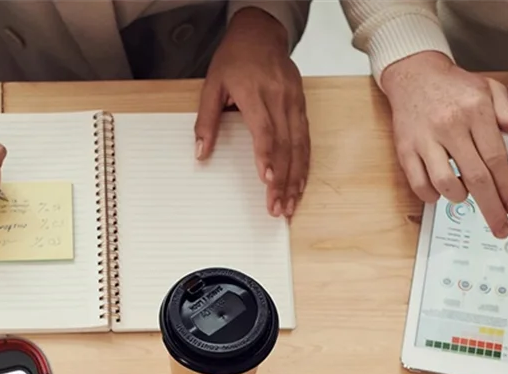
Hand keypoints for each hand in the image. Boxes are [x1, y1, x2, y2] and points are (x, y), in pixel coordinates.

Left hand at [195, 7, 308, 216]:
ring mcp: (294, 101)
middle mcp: (280, 98)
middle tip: (279, 207)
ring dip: (297, 177)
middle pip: (286, 144)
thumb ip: (206, 120)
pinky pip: (306, 138)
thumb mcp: (211, 85)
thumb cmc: (234, 59)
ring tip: (291, 204)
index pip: (265, 131)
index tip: (268, 180)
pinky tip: (301, 183)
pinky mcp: (301, 104)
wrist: (260, 32)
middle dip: (283, 179)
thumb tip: (201, 152)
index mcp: (256, 93)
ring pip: (300, 144)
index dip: (268, 157)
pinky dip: (305, 163)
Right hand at [380, 52, 507, 236]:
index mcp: (475, 111)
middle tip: (500, 226)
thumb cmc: (453, 86)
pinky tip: (439, 192)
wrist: (414, 75)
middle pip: (475, 177)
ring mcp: (426, 140)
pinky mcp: (405, 150)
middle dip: (490, 206)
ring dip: (458, 196)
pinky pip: (418, 184)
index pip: (496, 157)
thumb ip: (506, 111)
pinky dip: (431, 195)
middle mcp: (451, 126)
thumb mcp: (488, 89)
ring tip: (463, 195)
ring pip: (446, 183)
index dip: (506, 187)